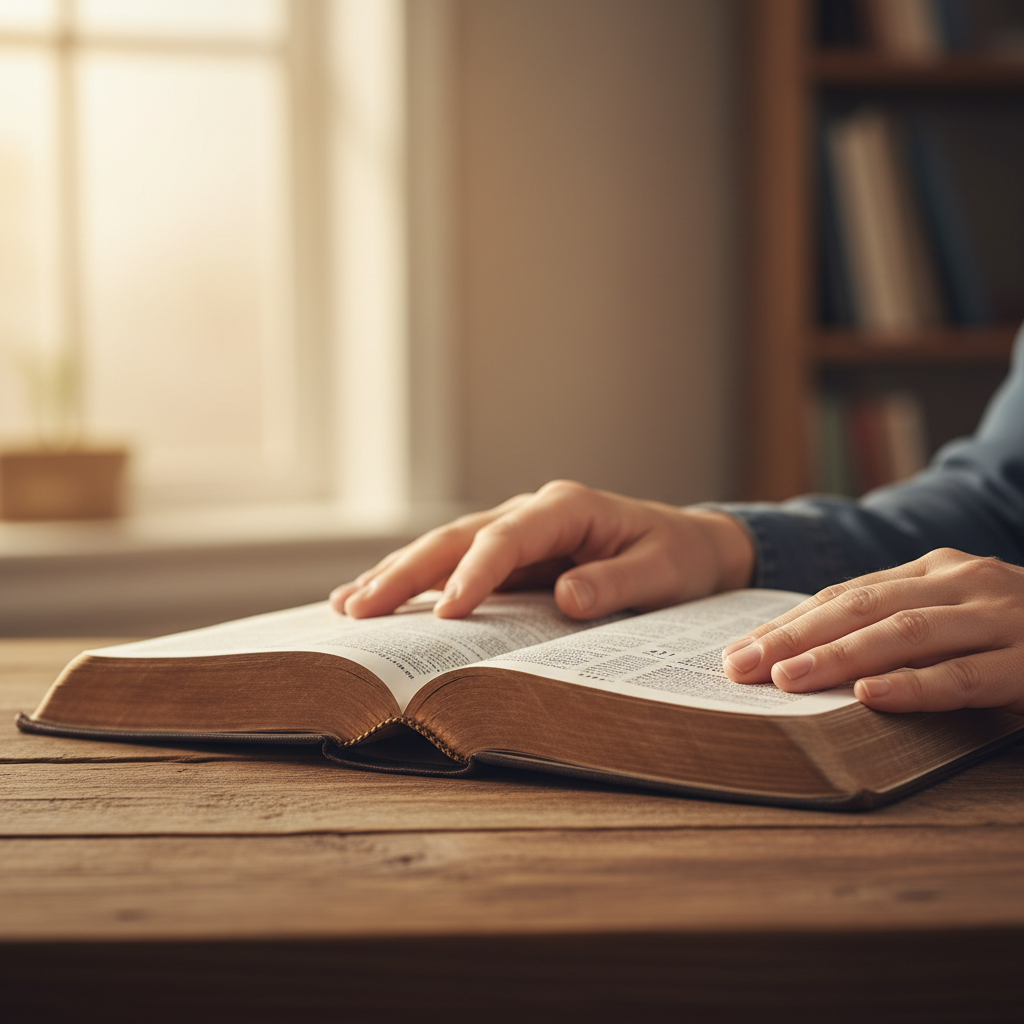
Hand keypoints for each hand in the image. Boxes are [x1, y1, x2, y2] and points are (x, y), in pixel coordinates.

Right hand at [331, 480, 754, 619]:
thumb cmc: (676, 557)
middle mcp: (531, 512)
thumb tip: (567, 599)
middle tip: (360, 608)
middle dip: (406, 572)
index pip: (506, 539)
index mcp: (566, 507)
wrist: (687, 545)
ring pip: (444, 548)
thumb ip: (616, 583)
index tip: (444, 613)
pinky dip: (416, 582)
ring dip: (397, 575)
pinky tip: (378, 598)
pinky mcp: (511, 555)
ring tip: (348, 605)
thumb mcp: (662, 572)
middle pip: (457, 538)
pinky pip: (455, 565)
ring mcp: (516, 531)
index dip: (473, 575)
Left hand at [722, 548, 1023, 714]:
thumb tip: (803, 654)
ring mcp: (1000, 618)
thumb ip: (895, 625)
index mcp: (934, 570)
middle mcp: (962, 583)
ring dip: (839, 658)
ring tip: (787, 679)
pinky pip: (965, 676)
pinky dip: (916, 686)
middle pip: (861, 607)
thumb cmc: (1015, 635)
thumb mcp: (952, 618)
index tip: (738, 652)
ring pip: (905, 634)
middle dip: (795, 638)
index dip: (789, 624)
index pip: (845, 595)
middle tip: (742, 667)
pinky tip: (872, 696)